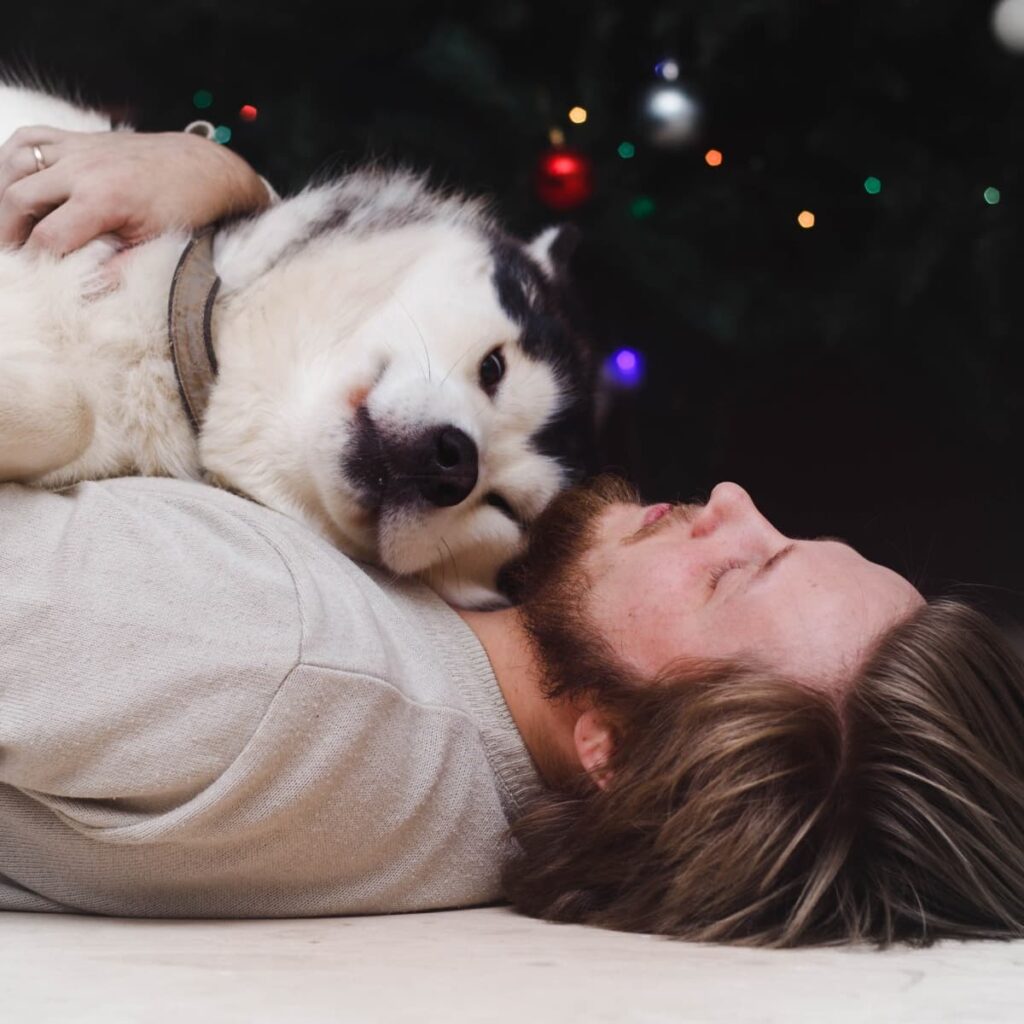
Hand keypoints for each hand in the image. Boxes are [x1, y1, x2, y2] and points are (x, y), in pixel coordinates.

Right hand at [0, 126, 272, 254]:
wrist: (201, 166)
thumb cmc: (183, 207)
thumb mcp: (155, 245)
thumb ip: (119, 269)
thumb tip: (86, 292)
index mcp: (103, 199)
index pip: (48, 236)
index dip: (35, 261)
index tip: (35, 276)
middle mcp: (83, 168)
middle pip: (17, 198)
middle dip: (8, 232)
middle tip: (10, 255)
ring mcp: (77, 148)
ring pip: (15, 163)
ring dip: (3, 194)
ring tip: (9, 225)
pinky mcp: (78, 137)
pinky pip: (29, 138)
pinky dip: (12, 158)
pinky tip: (12, 182)